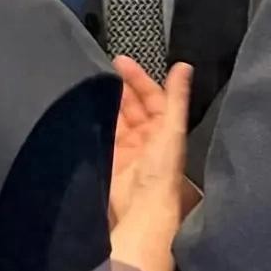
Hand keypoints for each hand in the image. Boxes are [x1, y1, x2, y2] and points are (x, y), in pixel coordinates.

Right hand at [109, 58, 191, 227]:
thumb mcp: (172, 127)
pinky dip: (95, 121)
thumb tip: (184, 66)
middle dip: (121, 87)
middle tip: (104, 70)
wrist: (141, 208)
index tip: (121, 62)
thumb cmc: (162, 171)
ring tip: (93, 85)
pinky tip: (86, 109)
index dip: (139, 78)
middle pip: (133, 105)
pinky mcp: (110, 159)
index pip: (152, 96)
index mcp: (165, 129)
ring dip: (107, 102)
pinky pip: (101, 134)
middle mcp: (147, 137)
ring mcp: (128, 148)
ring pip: (116, 117)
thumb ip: (176, 97)